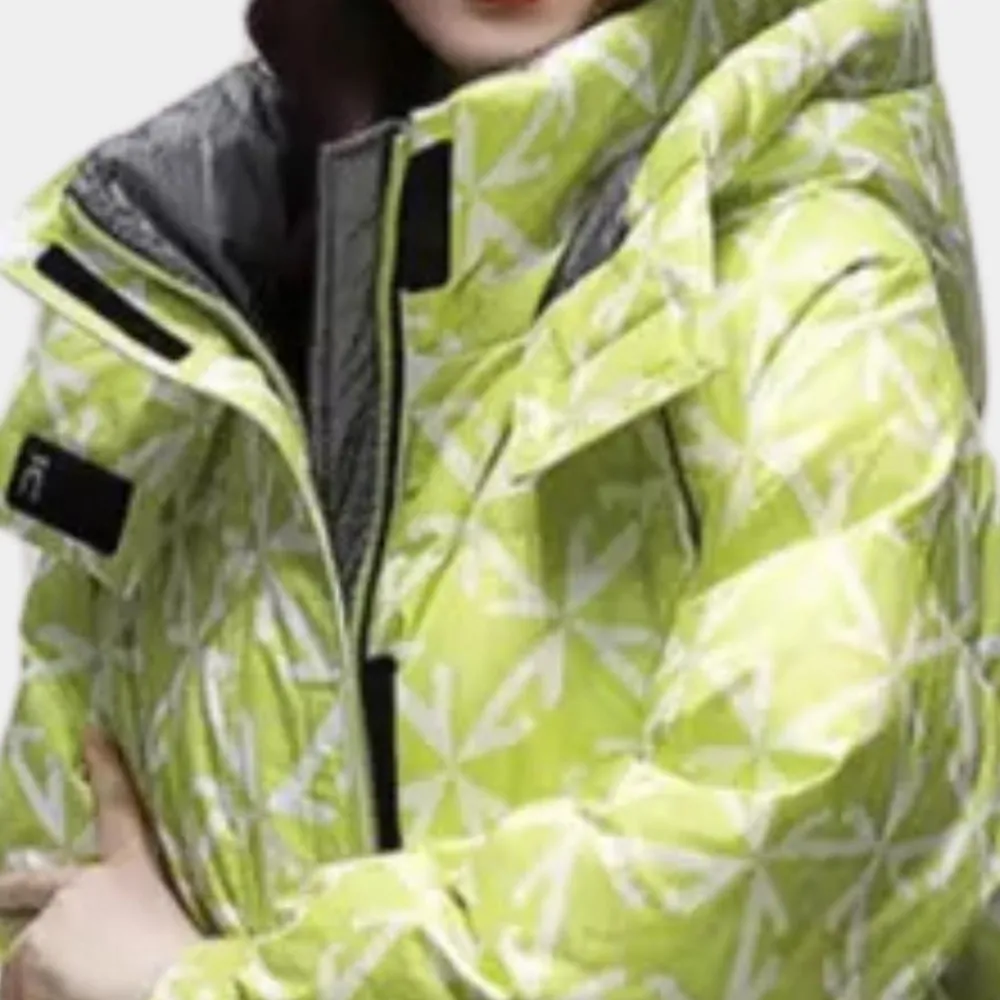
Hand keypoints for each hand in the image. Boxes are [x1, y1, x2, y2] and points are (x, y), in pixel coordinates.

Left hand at [0, 730, 202, 999]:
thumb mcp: (165, 925)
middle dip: (5, 892)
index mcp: (135, 869)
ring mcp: (51, 918)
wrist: (174, 990)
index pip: (121, 806)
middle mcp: (87, 884)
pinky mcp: (26, 954)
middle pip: (28, 885)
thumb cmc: (180, 961)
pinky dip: (30, 999)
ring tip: (81, 993)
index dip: (106, 765)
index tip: (92, 731)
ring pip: (18, 961)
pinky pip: (12, 988)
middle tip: (8, 898)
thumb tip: (105, 941)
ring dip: (34, 983)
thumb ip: (128, 916)